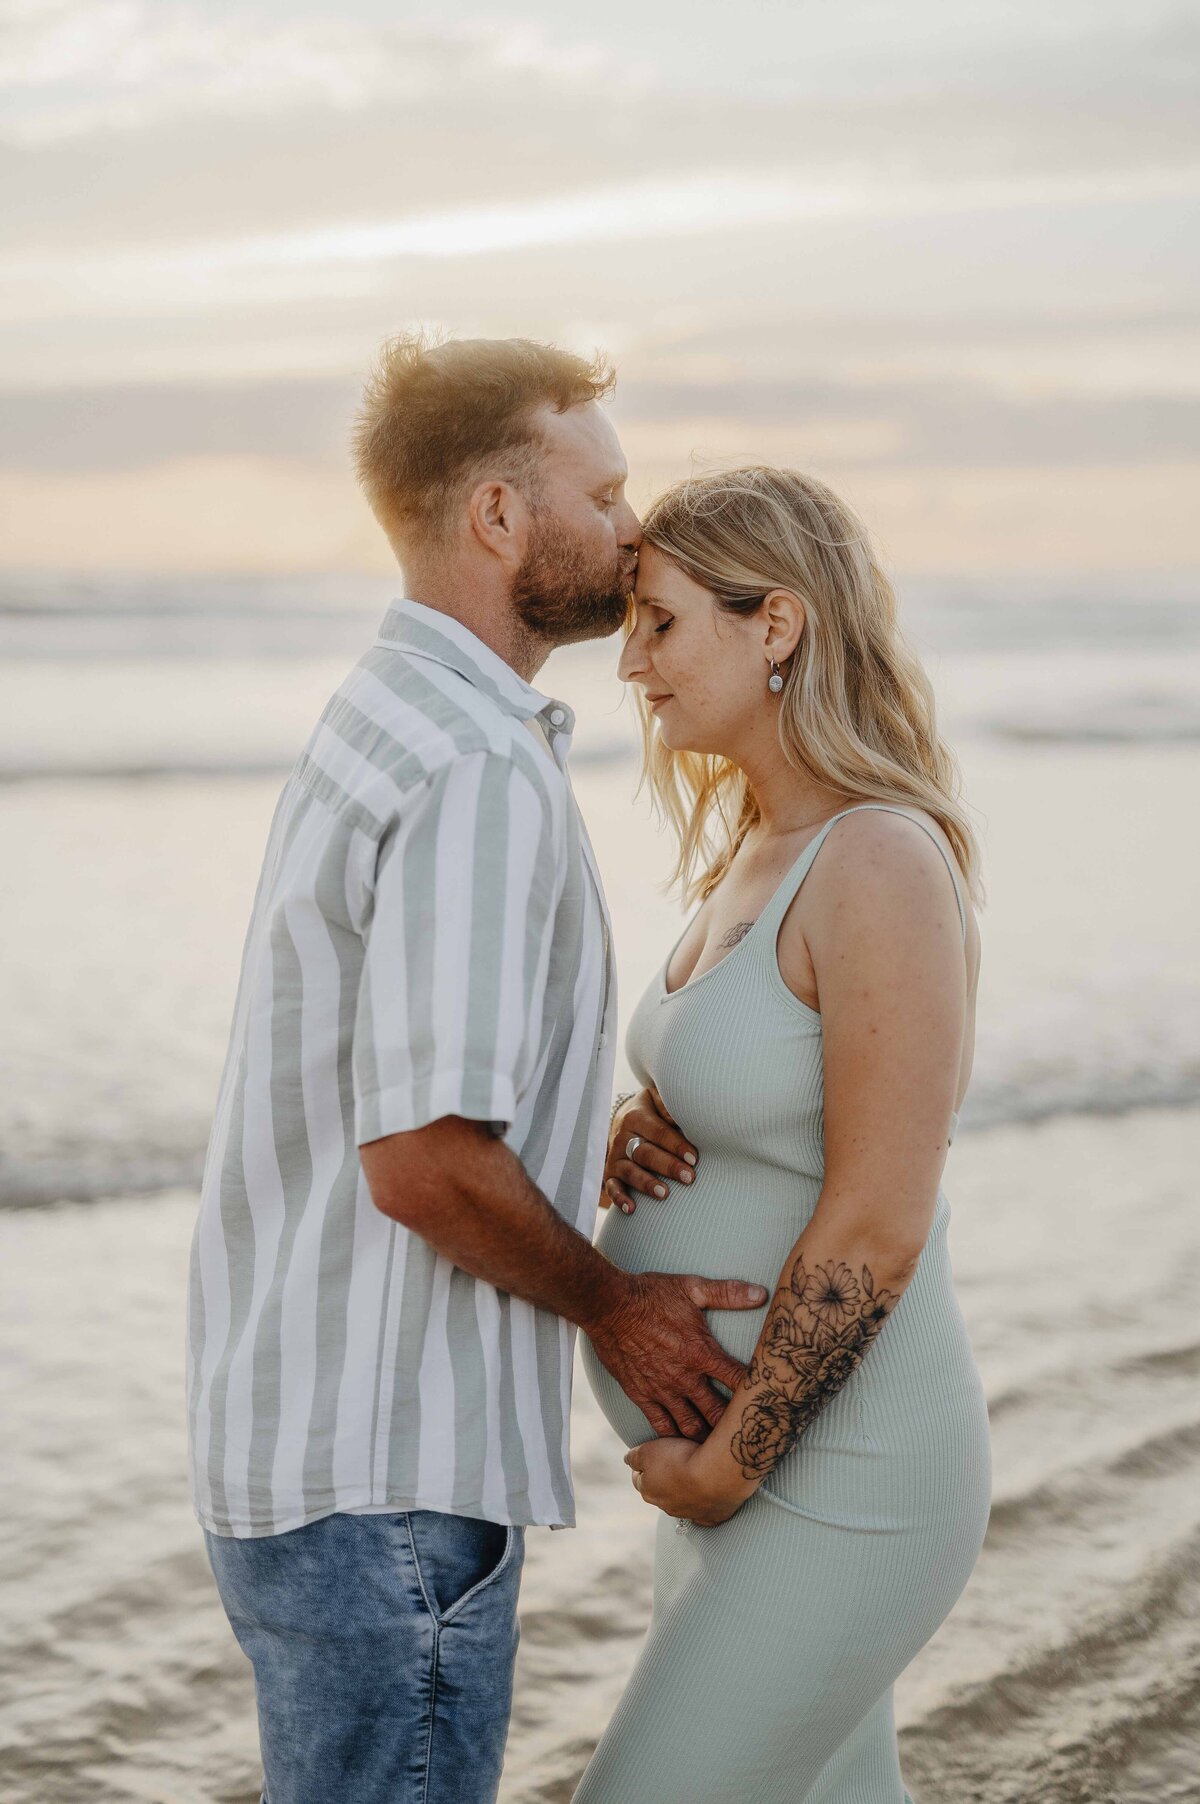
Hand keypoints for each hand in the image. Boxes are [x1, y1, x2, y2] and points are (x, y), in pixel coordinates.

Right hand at [584, 1269, 766, 1439]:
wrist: (608, 1307)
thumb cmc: (651, 1295)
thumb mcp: (692, 1288)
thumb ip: (728, 1293)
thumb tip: (762, 1294)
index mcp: (701, 1352)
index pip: (739, 1380)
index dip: (757, 1391)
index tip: (768, 1401)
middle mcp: (685, 1378)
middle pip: (718, 1412)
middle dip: (733, 1424)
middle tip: (747, 1434)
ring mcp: (662, 1390)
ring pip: (691, 1426)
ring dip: (706, 1437)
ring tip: (719, 1446)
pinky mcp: (642, 1396)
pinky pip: (661, 1426)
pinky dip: (674, 1439)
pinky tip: (683, 1446)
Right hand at [602, 1086, 697, 1213]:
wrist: (624, 1117)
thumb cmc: (651, 1111)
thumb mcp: (657, 1099)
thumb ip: (669, 1105)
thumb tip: (685, 1114)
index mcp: (636, 1117)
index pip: (658, 1132)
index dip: (676, 1145)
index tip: (694, 1158)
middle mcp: (623, 1137)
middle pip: (645, 1153)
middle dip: (668, 1166)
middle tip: (688, 1177)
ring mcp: (615, 1157)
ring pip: (630, 1172)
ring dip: (647, 1184)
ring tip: (665, 1193)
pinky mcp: (611, 1173)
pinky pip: (612, 1187)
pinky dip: (619, 1199)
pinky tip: (631, 1209)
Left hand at [624, 1437, 741, 1526]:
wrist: (716, 1474)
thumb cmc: (680, 1459)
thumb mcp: (648, 1450)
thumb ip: (634, 1456)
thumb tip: (627, 1460)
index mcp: (648, 1491)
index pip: (638, 1479)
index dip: (644, 1465)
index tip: (652, 1455)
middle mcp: (666, 1507)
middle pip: (660, 1492)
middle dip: (663, 1479)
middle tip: (674, 1461)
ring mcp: (689, 1515)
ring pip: (682, 1502)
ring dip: (685, 1490)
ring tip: (695, 1472)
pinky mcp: (711, 1518)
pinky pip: (704, 1512)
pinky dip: (704, 1502)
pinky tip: (710, 1490)